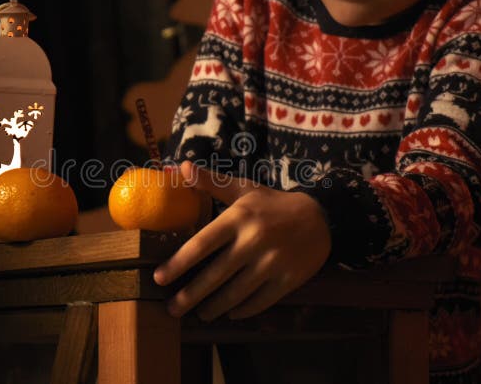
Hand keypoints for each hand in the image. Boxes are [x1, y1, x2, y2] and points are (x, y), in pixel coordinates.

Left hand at [153, 161, 331, 320]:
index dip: (178, 263)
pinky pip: (259, 302)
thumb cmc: (272, 204)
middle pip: (214, 276)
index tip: (159, 278)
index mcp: (238, 218)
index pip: (201, 244)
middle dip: (189, 296)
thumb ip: (211, 181)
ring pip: (234, 294)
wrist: (321, 218)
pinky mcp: (288, 280)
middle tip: (172, 308)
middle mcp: (254, 241)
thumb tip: (181, 166)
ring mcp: (272, 263)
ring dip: (213, 308)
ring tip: (199, 314)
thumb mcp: (243, 188)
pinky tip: (230, 313)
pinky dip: (242, 311)